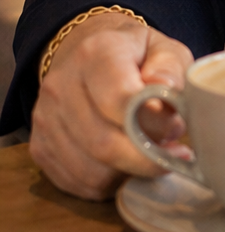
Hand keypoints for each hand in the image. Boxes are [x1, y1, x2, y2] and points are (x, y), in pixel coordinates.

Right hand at [29, 12, 194, 199]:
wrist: (86, 53)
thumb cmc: (134, 55)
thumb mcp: (163, 47)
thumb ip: (171, 69)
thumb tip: (167, 101)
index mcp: (96, 52)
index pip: (120, 99)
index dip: (153, 123)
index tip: (177, 130)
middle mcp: (61, 85)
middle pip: (103, 143)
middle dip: (145, 159)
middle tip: (172, 154)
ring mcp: (45, 119)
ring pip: (90, 171)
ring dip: (127, 172)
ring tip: (149, 154)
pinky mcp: (39, 148)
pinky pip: (78, 183)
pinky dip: (108, 182)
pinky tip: (126, 163)